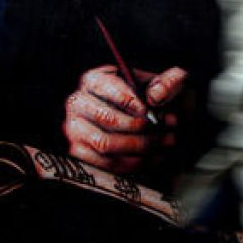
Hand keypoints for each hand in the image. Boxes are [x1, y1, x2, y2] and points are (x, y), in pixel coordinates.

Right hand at [63, 65, 187, 173]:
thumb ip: (167, 84)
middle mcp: (78, 103)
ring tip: (166, 141)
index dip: (126, 99)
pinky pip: (107, 163)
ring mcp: (76, 130)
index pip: (103, 86)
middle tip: (163, 127)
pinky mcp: (81, 154)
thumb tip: (156, 97)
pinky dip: (135, 162)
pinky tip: (156, 156)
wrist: (150, 123)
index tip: (147, 110)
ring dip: (141, 145)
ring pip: (105, 143)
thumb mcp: (165, 84)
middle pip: (106, 117)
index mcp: (94, 80)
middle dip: (138, 125)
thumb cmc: (153, 100)